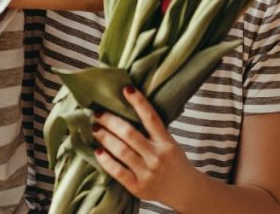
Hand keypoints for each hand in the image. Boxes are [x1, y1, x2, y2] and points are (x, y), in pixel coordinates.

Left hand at [91, 85, 201, 209]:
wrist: (185, 191)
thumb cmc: (173, 162)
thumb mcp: (170, 143)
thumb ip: (153, 131)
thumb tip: (128, 109)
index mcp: (166, 142)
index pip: (151, 118)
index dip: (138, 102)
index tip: (125, 89)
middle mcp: (157, 156)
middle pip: (129, 134)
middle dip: (110, 121)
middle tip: (98, 113)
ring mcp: (148, 172)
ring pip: (121, 151)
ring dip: (105, 137)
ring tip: (95, 129)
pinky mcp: (138, 187)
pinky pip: (118, 171)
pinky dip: (106, 160)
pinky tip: (97, 151)